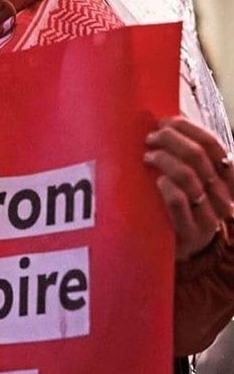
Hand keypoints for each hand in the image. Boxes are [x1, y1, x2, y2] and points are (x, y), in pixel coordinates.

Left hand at [144, 116, 233, 261]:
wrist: (186, 252)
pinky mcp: (189, 232)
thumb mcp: (193, 182)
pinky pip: (179, 201)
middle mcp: (223, 195)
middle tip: (150, 138)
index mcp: (227, 179)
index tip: (165, 121)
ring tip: (148, 156)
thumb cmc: (184, 209)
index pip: (213, 144)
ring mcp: (207, 215)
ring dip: (164, 159)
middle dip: (171, 140)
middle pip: (199, 156)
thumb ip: (187, 158)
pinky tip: (156, 180)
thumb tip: (167, 123)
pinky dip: (166, 185)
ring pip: (189, 176)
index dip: (189, 128)